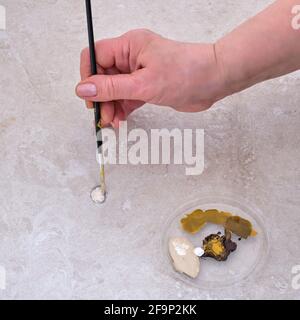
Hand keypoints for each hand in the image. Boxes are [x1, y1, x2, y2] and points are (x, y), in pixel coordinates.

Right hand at [76, 29, 227, 127]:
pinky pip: (127, 97)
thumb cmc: (186, 72)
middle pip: (104, 76)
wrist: (213, 81)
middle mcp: (132, 57)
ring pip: (115, 89)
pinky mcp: (147, 87)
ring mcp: (139, 73)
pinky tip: (121, 120)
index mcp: (129, 46)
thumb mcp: (144, 83)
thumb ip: (112, 87)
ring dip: (111, 106)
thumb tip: (84, 88)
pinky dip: (123, 109)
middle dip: (101, 98)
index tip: (90, 98)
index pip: (95, 56)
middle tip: (104, 117)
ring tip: (113, 122)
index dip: (88, 77)